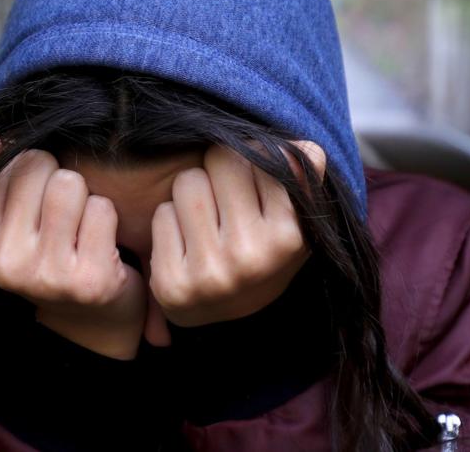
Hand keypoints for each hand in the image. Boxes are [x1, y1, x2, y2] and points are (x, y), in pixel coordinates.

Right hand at [0, 135, 146, 359]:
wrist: (88, 317)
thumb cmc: (43, 251)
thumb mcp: (2, 216)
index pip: (10, 161)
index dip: (32, 171)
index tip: (33, 205)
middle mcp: (3, 262)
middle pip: (38, 166)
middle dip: (56, 180)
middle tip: (59, 217)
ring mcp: (45, 275)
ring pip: (69, 184)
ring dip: (83, 197)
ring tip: (79, 227)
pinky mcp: (87, 282)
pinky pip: (101, 209)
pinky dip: (107, 218)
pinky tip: (100, 244)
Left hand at [148, 140, 324, 327]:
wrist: (232, 321)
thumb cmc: (264, 253)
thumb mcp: (296, 220)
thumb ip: (304, 179)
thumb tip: (306, 149)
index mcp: (287, 237)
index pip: (258, 154)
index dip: (252, 160)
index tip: (254, 183)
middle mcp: (250, 256)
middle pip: (219, 160)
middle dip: (220, 171)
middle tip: (226, 199)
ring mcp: (209, 273)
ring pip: (187, 182)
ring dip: (193, 193)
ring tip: (207, 220)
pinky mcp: (172, 285)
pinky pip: (162, 214)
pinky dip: (171, 222)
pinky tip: (186, 244)